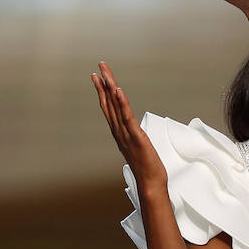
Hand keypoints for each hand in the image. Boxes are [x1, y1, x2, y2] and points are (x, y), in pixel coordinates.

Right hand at [91, 61, 166, 185]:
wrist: (150, 182)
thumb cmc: (145, 165)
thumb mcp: (136, 146)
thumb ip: (131, 135)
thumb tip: (130, 128)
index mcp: (118, 131)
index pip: (108, 107)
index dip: (102, 91)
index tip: (98, 76)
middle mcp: (118, 131)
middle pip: (108, 103)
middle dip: (103, 84)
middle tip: (98, 67)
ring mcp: (125, 133)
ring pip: (115, 107)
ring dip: (110, 88)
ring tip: (105, 73)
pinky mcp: (136, 136)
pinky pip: (127, 116)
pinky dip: (122, 102)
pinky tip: (118, 90)